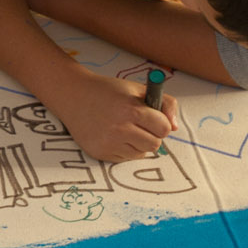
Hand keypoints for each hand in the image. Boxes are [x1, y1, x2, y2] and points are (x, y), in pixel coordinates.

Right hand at [41, 68, 178, 161]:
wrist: (72, 95)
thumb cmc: (108, 91)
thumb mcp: (137, 89)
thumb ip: (165, 103)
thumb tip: (175, 127)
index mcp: (131, 110)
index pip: (164, 128)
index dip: (160, 123)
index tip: (152, 118)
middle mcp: (119, 128)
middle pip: (155, 144)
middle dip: (151, 135)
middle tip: (138, 124)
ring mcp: (108, 143)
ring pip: (141, 153)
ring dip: (138, 143)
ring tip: (124, 129)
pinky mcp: (99, 153)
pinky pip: (124, 158)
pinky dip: (124, 149)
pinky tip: (112, 135)